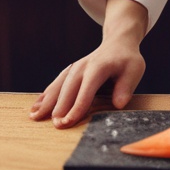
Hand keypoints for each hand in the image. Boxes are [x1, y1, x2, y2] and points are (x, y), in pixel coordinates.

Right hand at [29, 0, 146, 127]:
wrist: (118, 42)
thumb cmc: (127, 60)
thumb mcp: (134, 70)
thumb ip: (126, 87)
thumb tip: (118, 104)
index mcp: (98, 68)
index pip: (85, 91)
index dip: (76, 108)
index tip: (68, 122)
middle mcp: (82, 67)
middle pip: (68, 89)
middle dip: (60, 108)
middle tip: (55, 126)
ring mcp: (74, 68)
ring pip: (58, 86)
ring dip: (46, 101)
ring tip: (34, 116)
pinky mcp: (70, 71)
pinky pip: (56, 83)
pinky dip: (45, 94)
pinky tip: (36, 106)